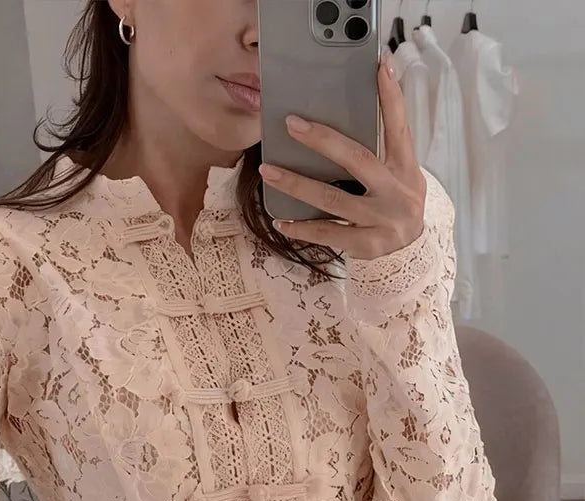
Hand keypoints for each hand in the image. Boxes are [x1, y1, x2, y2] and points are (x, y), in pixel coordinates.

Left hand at [258, 50, 426, 260]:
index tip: (381, 64)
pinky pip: (327, 234)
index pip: (398, 127)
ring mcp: (380, 220)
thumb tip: (341, 124)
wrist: (410, 257)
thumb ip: (380, 153)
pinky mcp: (365, 244)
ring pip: (331, 199)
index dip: (391, 97)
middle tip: (291, 123)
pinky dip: (301, 228)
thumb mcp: (400, 178)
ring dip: (296, 185)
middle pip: (356, 159)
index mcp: (405, 169)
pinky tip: (280, 221)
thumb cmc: (396, 206)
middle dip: (322, 139)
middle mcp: (395, 192)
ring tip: (269, 170)